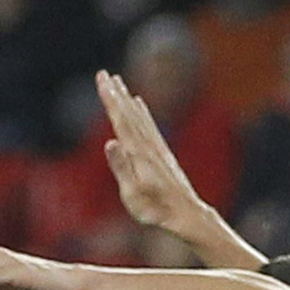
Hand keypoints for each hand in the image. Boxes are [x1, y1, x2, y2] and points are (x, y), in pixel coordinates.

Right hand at [96, 69, 203, 234]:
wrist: (187, 215)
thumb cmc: (156, 210)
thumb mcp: (133, 194)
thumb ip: (121, 168)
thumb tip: (110, 142)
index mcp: (138, 154)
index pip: (121, 121)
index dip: (111, 100)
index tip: (102, 80)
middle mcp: (148, 146)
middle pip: (129, 114)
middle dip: (116, 94)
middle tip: (104, 74)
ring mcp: (157, 149)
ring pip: (139, 117)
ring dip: (127, 99)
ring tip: (118, 82)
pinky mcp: (163, 154)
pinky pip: (150, 125)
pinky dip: (143, 111)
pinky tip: (139, 103)